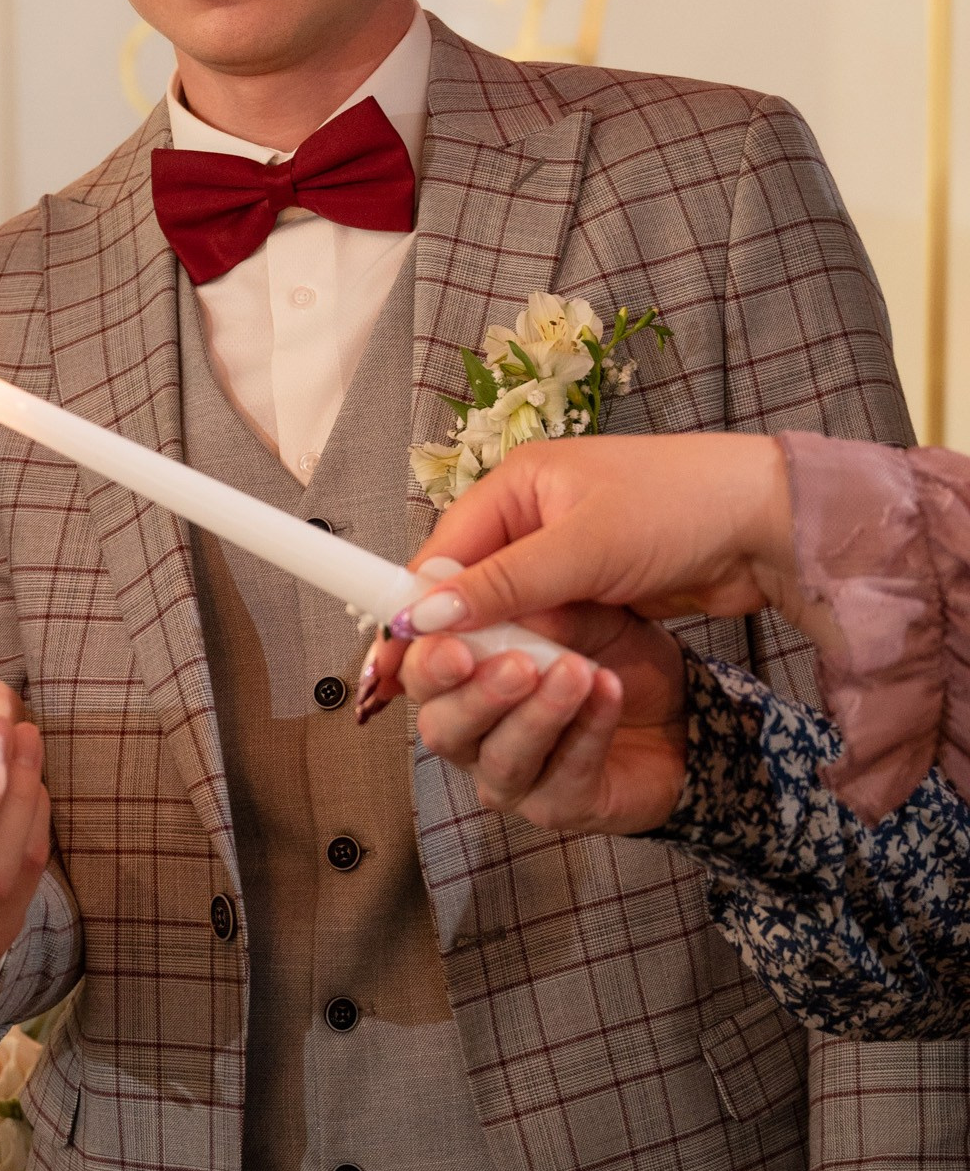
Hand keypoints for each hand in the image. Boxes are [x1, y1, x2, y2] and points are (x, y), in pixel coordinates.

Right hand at [366, 435, 808, 715]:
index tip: (399, 660)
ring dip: (506, 649)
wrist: (772, 525)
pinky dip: (541, 654)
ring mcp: (564, 557)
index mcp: (516, 485)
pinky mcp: (594, 591)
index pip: (443, 552)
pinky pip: (547, 628)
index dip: (418, 606)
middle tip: (455, 682)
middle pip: (468, 586)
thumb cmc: (682, 507)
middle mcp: (530, 517)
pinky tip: (536, 683)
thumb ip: (502, 585)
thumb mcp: (586, 546)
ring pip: (508, 614)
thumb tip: (423, 616)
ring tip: (504, 684)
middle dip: (461, 633)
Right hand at [400, 608, 690, 835]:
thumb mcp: (584, 562)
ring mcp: (516, 755)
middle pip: (435, 711)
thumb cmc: (640, 599)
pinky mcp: (561, 794)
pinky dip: (585, 732)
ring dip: (532, 716)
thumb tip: (442, 605)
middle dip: (469, 692)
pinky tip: (609, 692)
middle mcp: (482, 699)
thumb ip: (512, 584)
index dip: (406, 639)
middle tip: (512, 665)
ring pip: (486, 754)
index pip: (413, 640)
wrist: (712, 656)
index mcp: (471, 630)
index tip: (417, 631)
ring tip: (576, 673)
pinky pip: (558, 776)